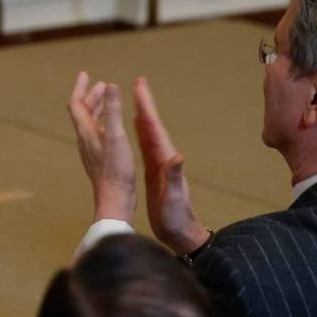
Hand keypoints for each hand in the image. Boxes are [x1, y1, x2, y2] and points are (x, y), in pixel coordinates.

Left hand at [66, 72, 135, 222]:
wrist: (114, 201)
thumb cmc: (116, 170)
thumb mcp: (116, 136)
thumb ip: (113, 111)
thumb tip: (110, 85)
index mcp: (86, 132)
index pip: (77, 104)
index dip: (80, 88)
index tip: (85, 74)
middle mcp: (85, 140)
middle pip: (83, 112)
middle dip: (90, 96)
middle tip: (101, 84)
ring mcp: (92, 151)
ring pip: (90, 124)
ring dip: (97, 109)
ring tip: (108, 99)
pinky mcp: (100, 160)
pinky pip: (98, 134)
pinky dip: (104, 123)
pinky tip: (113, 127)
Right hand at [132, 78, 207, 254]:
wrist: (181, 235)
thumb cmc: (177, 218)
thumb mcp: (175, 198)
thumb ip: (176, 177)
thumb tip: (177, 155)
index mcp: (166, 159)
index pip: (154, 128)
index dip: (146, 107)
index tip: (139, 87)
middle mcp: (164, 157)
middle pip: (151, 125)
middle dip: (144, 103)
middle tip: (138, 82)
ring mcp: (159, 164)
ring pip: (148, 133)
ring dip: (142, 114)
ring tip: (136, 97)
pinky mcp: (155, 171)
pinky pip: (145, 145)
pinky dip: (140, 132)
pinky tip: (136, 126)